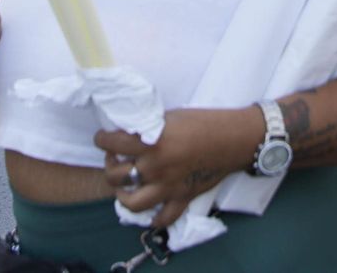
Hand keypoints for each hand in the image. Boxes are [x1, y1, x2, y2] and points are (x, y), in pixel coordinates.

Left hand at [94, 107, 259, 228]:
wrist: (234, 138)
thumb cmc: (204, 122)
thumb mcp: (170, 117)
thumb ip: (149, 128)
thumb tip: (129, 132)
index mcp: (152, 143)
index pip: (113, 143)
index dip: (102, 140)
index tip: (102, 138)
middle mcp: (156, 167)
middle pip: (116, 175)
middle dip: (110, 165)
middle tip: (114, 158)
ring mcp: (168, 187)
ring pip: (132, 202)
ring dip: (123, 195)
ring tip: (124, 185)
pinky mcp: (182, 198)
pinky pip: (163, 218)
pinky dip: (153, 217)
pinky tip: (150, 207)